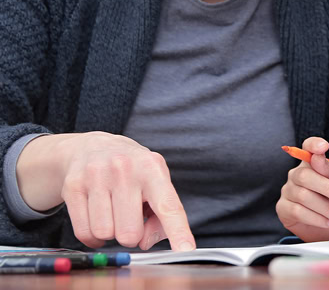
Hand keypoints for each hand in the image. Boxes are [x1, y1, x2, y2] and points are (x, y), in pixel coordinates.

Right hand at [16, 132, 194, 250]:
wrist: (93, 147)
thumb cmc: (133, 171)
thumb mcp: (156, 183)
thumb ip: (161, 216)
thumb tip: (146, 242)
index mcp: (152, 169)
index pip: (168, 206)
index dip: (178, 231)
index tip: (186, 251)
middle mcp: (124, 169)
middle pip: (130, 233)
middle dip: (132, 234)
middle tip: (130, 216)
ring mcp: (96, 176)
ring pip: (105, 234)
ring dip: (111, 233)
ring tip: (113, 213)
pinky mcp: (72, 186)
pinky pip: (84, 233)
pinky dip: (93, 236)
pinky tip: (97, 219)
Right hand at [276, 137, 328, 241]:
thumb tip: (318, 156)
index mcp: (311, 164)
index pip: (308, 147)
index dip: (313, 144)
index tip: (324, 147)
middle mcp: (296, 175)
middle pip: (304, 175)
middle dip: (328, 188)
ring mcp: (287, 191)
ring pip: (303, 196)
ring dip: (325, 208)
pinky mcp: (282, 208)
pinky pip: (297, 211)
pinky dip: (316, 218)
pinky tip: (327, 222)